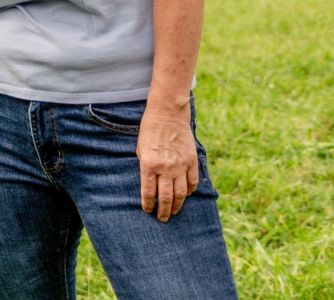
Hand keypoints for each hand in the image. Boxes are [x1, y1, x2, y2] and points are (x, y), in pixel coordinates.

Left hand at [137, 105, 198, 221]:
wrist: (167, 115)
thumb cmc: (149, 131)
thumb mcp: (140, 150)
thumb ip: (146, 168)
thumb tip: (149, 186)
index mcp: (149, 165)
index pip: (148, 192)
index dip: (148, 205)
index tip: (148, 211)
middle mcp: (165, 167)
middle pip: (165, 197)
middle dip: (163, 211)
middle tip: (162, 219)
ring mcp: (180, 165)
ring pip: (181, 193)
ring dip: (177, 205)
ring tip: (173, 212)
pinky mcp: (192, 160)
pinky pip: (192, 181)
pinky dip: (190, 191)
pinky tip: (185, 196)